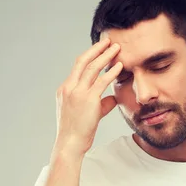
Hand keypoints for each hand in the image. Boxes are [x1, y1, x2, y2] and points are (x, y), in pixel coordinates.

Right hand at [51, 38, 122, 160]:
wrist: (70, 144)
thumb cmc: (78, 132)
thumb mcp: (88, 114)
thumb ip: (100, 104)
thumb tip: (113, 98)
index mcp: (65, 89)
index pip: (77, 66)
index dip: (90, 55)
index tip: (100, 48)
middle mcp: (69, 87)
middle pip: (83, 61)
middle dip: (96, 49)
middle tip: (108, 40)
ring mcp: (77, 93)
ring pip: (92, 68)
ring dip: (105, 56)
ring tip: (116, 48)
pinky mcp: (87, 100)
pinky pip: (101, 82)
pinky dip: (111, 72)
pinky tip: (120, 66)